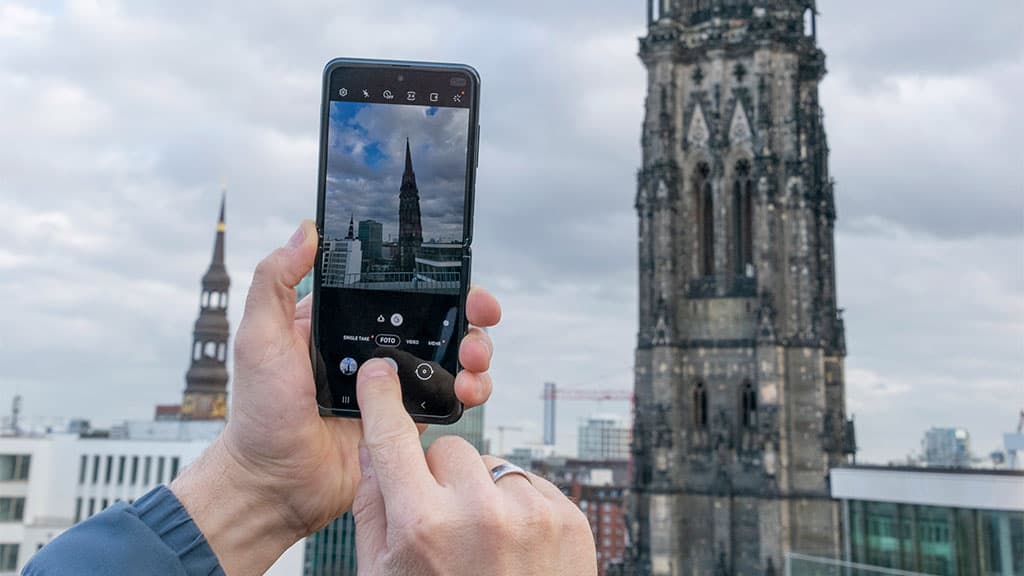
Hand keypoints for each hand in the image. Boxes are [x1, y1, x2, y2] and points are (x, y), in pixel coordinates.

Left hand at [170, 220, 501, 575]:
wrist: (276, 485)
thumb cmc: (259, 414)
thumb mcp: (259, 338)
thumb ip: (275, 282)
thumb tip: (305, 230)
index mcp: (342, 323)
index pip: (396, 288)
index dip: (431, 275)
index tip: (455, 269)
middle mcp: (374, 348)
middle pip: (437, 317)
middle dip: (470, 309)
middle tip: (481, 311)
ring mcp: (395, 385)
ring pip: (453, 355)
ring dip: (477, 349)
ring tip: (475, 358)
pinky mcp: (409, 419)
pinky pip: (450, 397)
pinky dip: (471, 390)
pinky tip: (470, 390)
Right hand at [353, 359, 597, 575]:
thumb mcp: (387, 574)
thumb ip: (375, 508)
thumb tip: (375, 448)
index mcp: (424, 528)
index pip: (395, 440)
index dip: (383, 400)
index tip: (381, 373)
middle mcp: (480, 514)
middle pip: (447, 450)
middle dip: (439, 476)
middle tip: (444, 522)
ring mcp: (530, 513)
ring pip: (491, 465)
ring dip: (482, 492)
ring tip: (485, 545)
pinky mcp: (567, 516)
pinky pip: (529, 483)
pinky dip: (517, 506)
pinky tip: (513, 547)